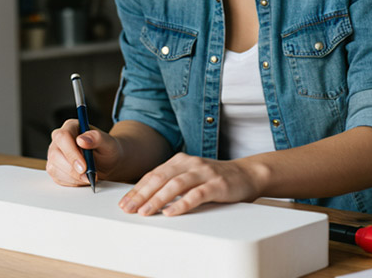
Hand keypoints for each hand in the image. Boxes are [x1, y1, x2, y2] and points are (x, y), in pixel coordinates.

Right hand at [46, 119, 120, 186]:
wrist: (107, 162)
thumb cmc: (107, 149)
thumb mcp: (108, 142)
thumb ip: (97, 138)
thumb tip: (82, 140)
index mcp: (71, 127)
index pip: (63, 137)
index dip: (71, 153)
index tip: (84, 166)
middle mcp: (59, 140)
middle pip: (55, 154)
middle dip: (72, 169)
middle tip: (88, 176)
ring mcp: (55, 154)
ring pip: (54, 168)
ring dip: (73, 178)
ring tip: (89, 177)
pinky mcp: (55, 168)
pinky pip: (57, 178)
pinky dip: (72, 182)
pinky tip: (82, 179)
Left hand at [118, 153, 264, 216]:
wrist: (247, 174)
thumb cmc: (215, 179)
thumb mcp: (190, 176)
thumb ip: (172, 182)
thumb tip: (144, 198)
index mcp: (180, 160)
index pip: (153, 174)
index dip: (137, 189)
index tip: (124, 202)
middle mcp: (190, 163)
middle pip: (160, 178)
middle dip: (141, 194)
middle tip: (128, 208)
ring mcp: (204, 173)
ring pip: (176, 185)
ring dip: (158, 199)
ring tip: (145, 211)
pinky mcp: (217, 185)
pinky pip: (197, 194)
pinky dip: (182, 204)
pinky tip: (171, 212)